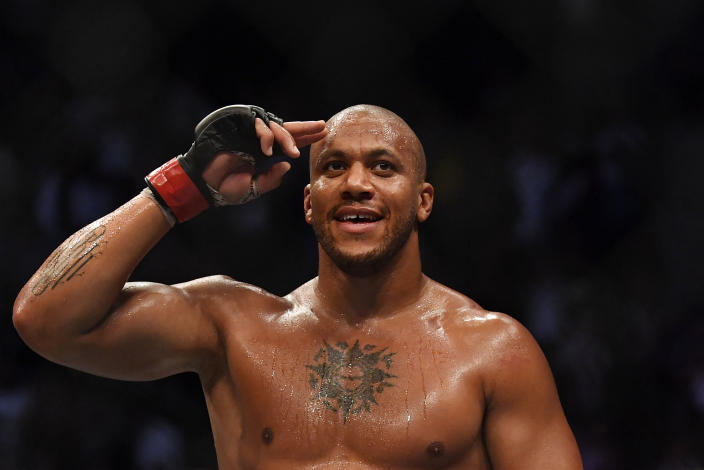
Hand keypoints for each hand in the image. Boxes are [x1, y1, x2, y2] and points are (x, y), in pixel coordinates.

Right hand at [201, 119, 326, 203]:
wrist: (205, 185)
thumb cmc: (227, 188)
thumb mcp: (256, 188)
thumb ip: (272, 179)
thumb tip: (287, 164)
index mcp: (264, 154)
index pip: (287, 144)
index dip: (304, 139)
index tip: (322, 134)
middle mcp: (259, 142)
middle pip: (286, 130)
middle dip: (305, 129)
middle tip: (322, 127)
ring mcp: (249, 135)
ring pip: (275, 127)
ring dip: (287, 138)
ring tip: (293, 151)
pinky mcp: (239, 129)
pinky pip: (259, 126)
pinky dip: (266, 136)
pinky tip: (268, 150)